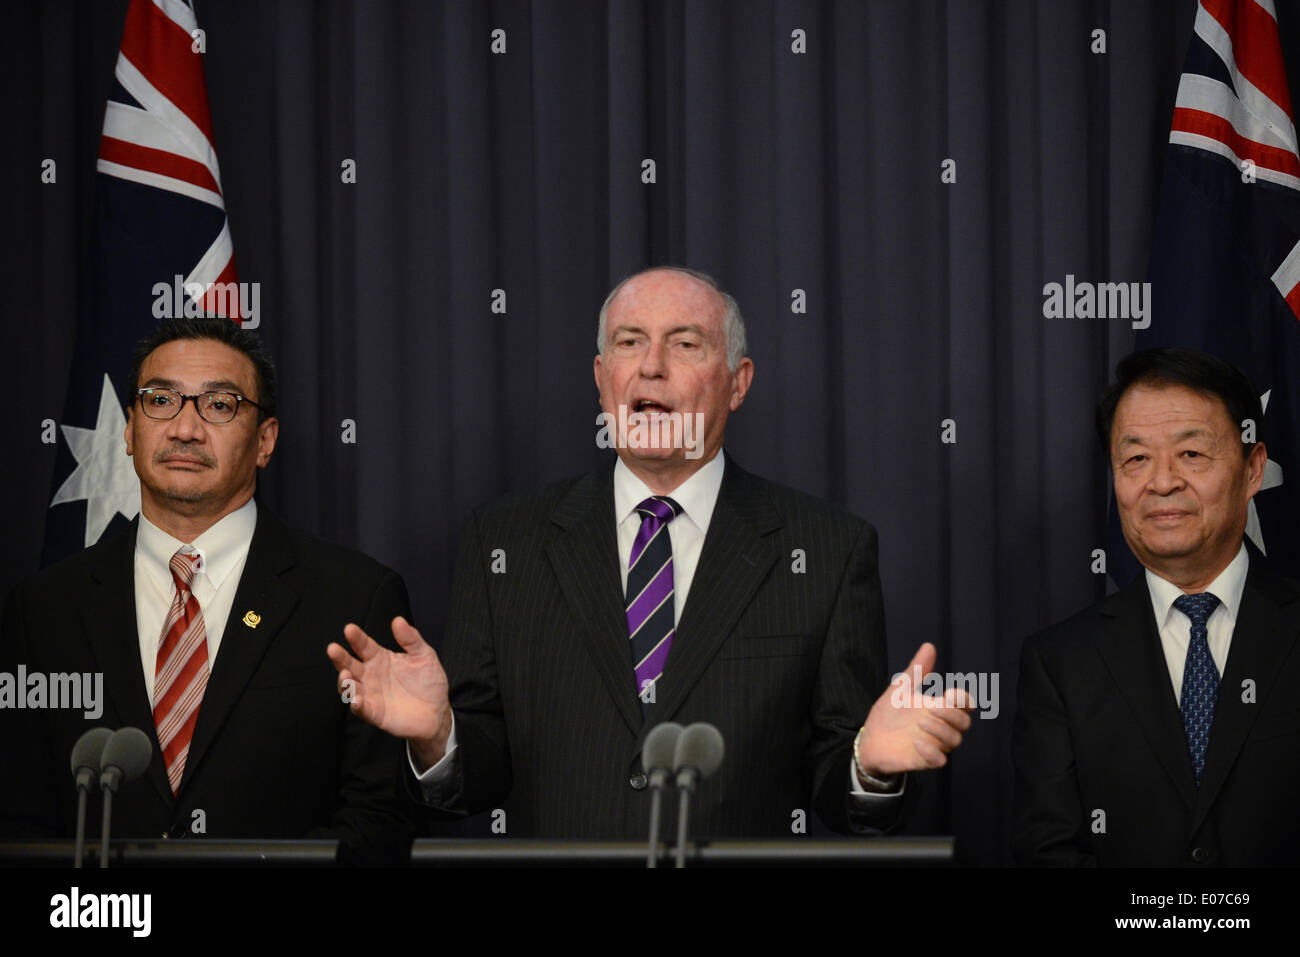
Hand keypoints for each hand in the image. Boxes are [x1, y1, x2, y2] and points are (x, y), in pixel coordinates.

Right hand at [326, 616, 452, 770]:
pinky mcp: (374, 713)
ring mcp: (370, 694)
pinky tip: (357, 699)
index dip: (356, 638)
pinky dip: (356, 704)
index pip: (364, 646)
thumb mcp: (424, 656)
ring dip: (344, 681)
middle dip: (340, 657)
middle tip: (333, 649)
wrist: (437, 712)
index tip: (349, 629)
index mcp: (381, 658)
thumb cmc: (429, 682)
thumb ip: (411, 639)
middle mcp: (371, 675)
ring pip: (350, 687)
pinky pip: (360, 709)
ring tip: (345, 674)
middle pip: (350, 664)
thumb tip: (398, 620)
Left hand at [855, 642, 974, 778]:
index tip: (950, 693)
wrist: (870, 739)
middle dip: (952, 714)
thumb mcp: (901, 689)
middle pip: (964, 723)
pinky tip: (916, 741)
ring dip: (942, 731)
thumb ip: (917, 670)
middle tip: (933, 707)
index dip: (964, 700)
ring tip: (921, 722)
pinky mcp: (923, 760)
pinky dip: (932, 752)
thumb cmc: (889, 714)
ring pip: (955, 741)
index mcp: (939, 708)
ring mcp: (934, 744)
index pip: (964, 704)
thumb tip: (929, 646)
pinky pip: (939, 761)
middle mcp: (941, 727)